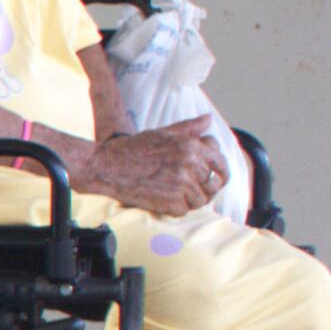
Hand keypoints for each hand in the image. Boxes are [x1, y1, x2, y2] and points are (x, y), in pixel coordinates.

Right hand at [81, 125, 229, 217]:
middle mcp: (190, 165)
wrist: (108, 166)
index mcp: (192, 146)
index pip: (220, 163)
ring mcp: (181, 185)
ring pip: (201, 200)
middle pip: (212, 184)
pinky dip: (177, 208)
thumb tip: (208, 119)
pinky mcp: (170, 202)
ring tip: (180, 196)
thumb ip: (190, 128)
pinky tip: (166, 200)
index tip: (217, 178)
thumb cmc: (134, 148)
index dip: (222, 172)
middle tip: (195, 190)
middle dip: (205, 188)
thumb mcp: (164, 132)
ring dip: (193, 200)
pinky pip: (185, 210)